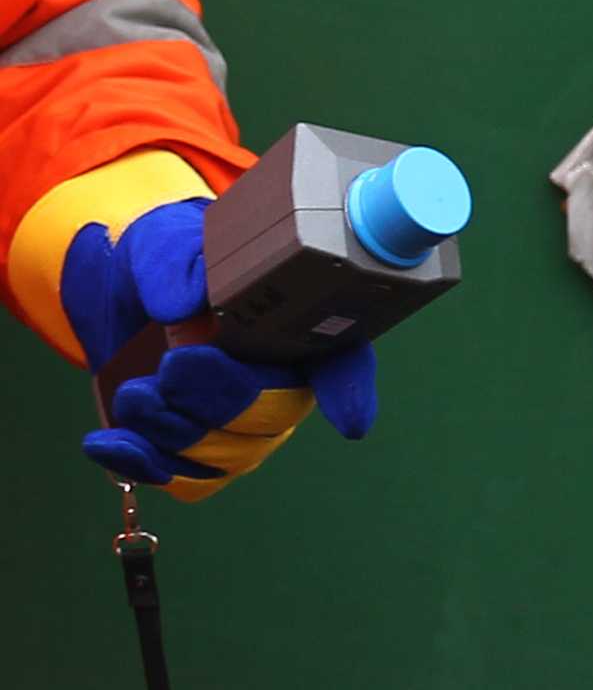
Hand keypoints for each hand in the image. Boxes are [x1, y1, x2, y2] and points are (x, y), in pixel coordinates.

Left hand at [64, 199, 376, 500]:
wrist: (121, 295)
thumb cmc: (167, 259)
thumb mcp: (167, 244)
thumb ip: (177, 267)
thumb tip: (182, 306)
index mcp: (299, 323)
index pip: (344, 359)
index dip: (351, 390)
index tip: (348, 420)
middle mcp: (284, 383)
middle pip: (275, 414)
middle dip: (224, 400)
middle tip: (173, 367)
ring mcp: (245, 427)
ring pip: (228, 454)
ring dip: (174, 431)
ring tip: (133, 392)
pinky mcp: (200, 455)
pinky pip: (187, 481)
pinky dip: (143, 465)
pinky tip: (108, 442)